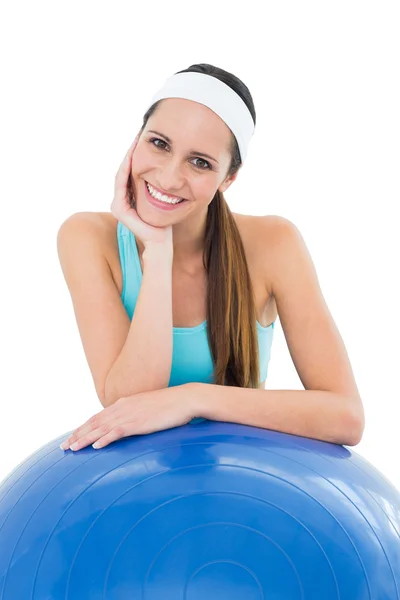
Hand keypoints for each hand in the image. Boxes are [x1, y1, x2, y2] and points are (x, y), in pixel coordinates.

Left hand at [59, 384, 198, 450]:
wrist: (185, 399)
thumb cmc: (170, 406)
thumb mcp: (147, 410)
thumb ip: (135, 416)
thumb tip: (128, 428)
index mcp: (124, 404)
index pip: (98, 417)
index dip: (83, 428)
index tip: (72, 438)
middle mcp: (123, 407)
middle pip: (95, 422)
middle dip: (77, 434)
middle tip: (63, 447)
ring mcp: (130, 414)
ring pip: (101, 427)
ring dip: (85, 438)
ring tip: (72, 448)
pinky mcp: (139, 422)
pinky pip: (118, 431)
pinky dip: (105, 438)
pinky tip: (96, 446)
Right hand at [111, 135, 172, 248]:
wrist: (162, 241)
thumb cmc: (166, 222)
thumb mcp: (166, 199)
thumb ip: (161, 185)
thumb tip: (172, 170)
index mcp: (130, 198)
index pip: (132, 171)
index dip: (137, 154)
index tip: (145, 137)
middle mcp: (122, 200)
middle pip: (126, 170)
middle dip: (132, 152)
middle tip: (140, 133)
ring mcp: (119, 205)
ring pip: (122, 174)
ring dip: (129, 157)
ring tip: (136, 141)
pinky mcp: (119, 210)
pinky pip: (122, 183)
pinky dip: (127, 170)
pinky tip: (132, 156)